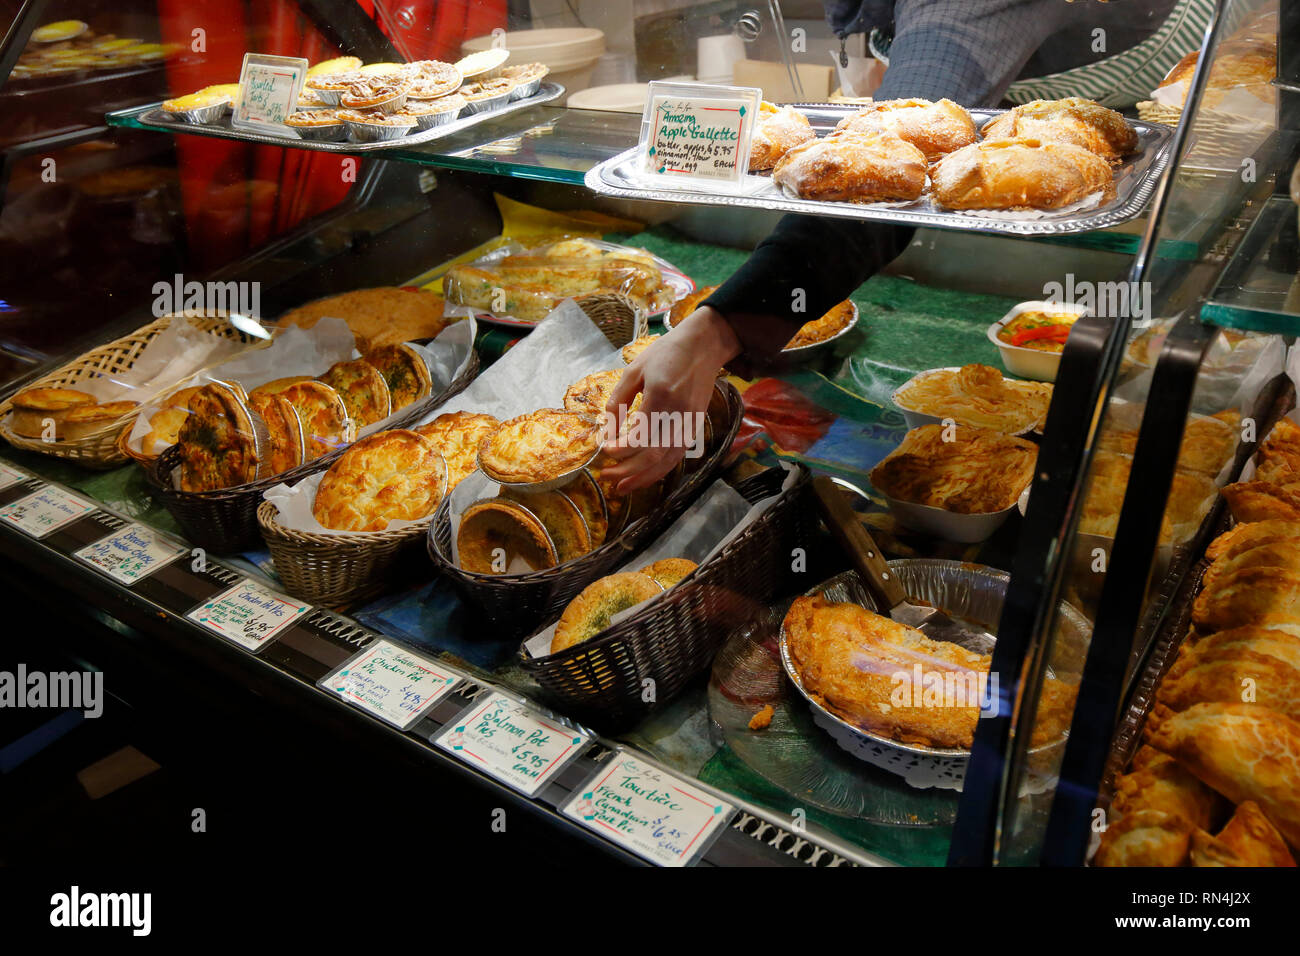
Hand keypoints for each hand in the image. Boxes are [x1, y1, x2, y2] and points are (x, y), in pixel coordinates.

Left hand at [600, 306, 740, 493]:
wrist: (703, 346)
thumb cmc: (665, 354)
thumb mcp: (634, 370)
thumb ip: (618, 401)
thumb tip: (606, 431)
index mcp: (661, 397)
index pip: (639, 436)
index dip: (620, 449)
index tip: (604, 451)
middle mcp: (678, 414)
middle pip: (653, 455)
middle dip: (627, 471)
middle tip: (607, 476)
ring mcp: (690, 423)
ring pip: (667, 462)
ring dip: (643, 478)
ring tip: (622, 486)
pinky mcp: (695, 426)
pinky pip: (677, 456)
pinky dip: (659, 470)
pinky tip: (643, 476)